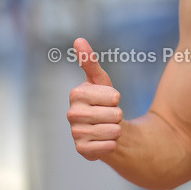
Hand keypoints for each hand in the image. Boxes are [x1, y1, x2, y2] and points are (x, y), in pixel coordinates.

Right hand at [67, 38, 123, 159]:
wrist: (107, 129)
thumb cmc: (104, 102)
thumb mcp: (101, 81)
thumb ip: (90, 62)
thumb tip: (78, 39)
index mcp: (76, 94)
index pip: (113, 97)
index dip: (117, 98)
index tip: (110, 100)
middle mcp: (72, 114)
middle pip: (114, 114)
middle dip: (118, 115)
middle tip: (110, 115)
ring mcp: (75, 133)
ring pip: (112, 131)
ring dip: (117, 129)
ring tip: (109, 127)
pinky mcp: (82, 150)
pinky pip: (108, 146)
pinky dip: (112, 144)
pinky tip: (106, 141)